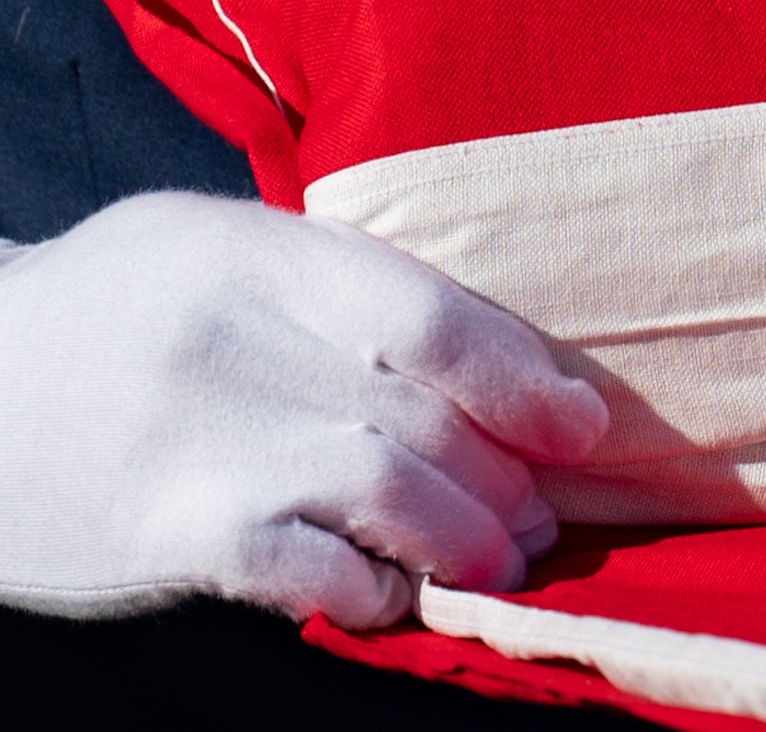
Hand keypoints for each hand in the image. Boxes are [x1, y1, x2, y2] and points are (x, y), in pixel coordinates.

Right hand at [0, 192, 607, 627]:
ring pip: (392, 492)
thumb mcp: (214, 244)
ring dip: (467, 539)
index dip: (526, 382)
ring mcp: (202, 439)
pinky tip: (393, 591)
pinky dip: (375, 588)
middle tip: (538, 518)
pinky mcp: (169, 532)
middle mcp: (238, 340)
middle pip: (428, 419)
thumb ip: (339, 282)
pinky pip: (312, 571)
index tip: (582, 428)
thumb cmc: (113, 311)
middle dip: (508, 481)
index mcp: (260, 254)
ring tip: (500, 561)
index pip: (435, 319)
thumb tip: (494, 355)